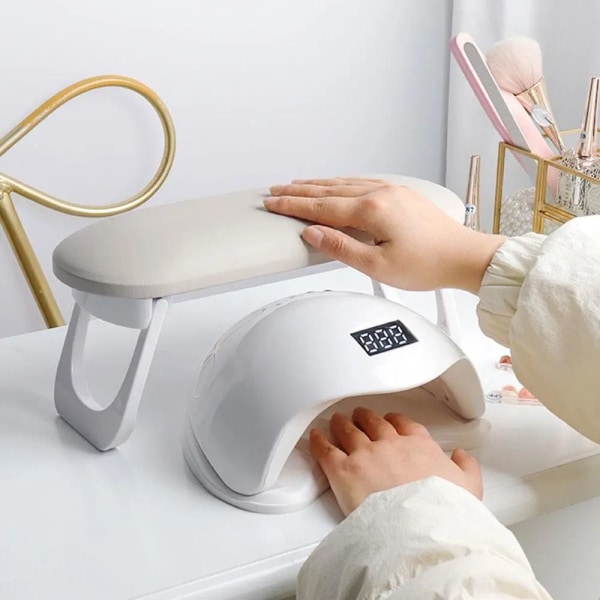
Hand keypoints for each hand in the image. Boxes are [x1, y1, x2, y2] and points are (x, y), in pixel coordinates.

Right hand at [265, 177, 504, 292]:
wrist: (465, 256)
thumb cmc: (427, 264)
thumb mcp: (378, 266)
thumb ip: (341, 248)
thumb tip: (312, 233)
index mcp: (372, 210)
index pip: (321, 206)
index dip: (293, 205)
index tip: (272, 202)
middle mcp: (381, 193)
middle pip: (329, 190)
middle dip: (299, 191)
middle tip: (276, 190)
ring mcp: (392, 190)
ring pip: (345, 183)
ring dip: (318, 184)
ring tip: (298, 185)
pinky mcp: (401, 194)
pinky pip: (362, 182)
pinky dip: (341, 183)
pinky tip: (336, 185)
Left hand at [310, 407, 482, 516]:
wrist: (421, 528)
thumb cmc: (443, 510)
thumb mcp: (468, 486)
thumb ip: (465, 467)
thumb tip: (462, 457)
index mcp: (419, 445)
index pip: (404, 424)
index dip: (394, 421)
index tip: (391, 421)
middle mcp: (390, 444)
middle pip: (373, 423)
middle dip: (365, 417)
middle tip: (360, 416)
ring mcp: (365, 455)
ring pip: (348, 431)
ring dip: (341, 424)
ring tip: (337, 422)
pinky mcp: (344, 471)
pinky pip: (326, 449)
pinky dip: (319, 441)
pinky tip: (316, 437)